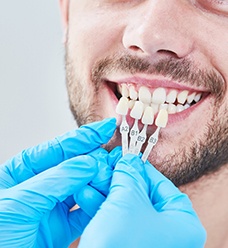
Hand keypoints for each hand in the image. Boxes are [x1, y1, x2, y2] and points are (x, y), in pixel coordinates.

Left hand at [0, 118, 115, 247]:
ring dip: (99, 181)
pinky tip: (105, 197)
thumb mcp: (19, 202)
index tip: (105, 128)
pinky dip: (97, 204)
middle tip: (112, 157)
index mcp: (25, 170)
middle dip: (95, 159)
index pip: (59, 148)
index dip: (85, 136)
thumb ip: (55, 180)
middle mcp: (42, 185)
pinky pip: (86, 211)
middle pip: (75, 165)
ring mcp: (53, 205)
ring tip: (112, 175)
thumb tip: (87, 164)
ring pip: (84, 186)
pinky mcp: (62, 226)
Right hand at [79, 154, 206, 247]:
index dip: (142, 169)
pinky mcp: (130, 245)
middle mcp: (170, 234)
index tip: (127, 159)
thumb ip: (129, 175)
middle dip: (119, 180)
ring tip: (92, 178)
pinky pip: (118, 222)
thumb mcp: (127, 200)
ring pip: (127, 208)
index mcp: (182, 223)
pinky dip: (103, 208)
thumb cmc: (122, 243)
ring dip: (106, 192)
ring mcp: (149, 241)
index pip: (162, 185)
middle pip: (143, 196)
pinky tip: (87, 196)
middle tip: (107, 167)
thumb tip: (129, 160)